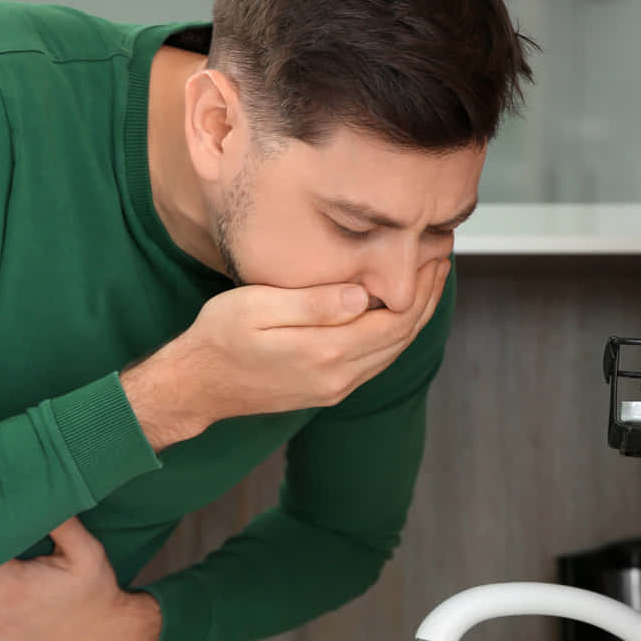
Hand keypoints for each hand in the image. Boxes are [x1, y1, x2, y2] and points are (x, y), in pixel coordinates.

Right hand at [122, 256, 449, 447]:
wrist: (198, 385)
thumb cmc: (220, 337)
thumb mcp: (258, 308)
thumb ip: (313, 304)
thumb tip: (365, 295)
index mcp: (326, 352)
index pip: (396, 318)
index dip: (421, 285)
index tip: (433, 250)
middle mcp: (339, 376)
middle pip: (403, 336)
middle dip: (428, 296)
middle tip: (441, 257)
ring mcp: (335, 387)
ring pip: (393, 352)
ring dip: (416, 315)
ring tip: (430, 279)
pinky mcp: (328, 390)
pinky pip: (376, 362)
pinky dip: (396, 334)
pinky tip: (397, 311)